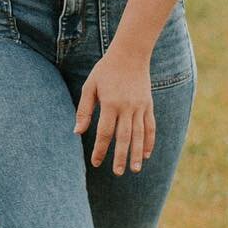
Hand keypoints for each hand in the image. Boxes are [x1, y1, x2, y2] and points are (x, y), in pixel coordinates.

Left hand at [74, 48, 155, 173]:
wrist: (130, 54)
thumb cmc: (106, 70)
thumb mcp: (90, 86)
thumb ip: (84, 110)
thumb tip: (77, 132)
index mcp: (110, 103)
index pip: (105, 132)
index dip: (100, 148)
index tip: (96, 162)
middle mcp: (127, 107)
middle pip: (124, 136)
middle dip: (120, 156)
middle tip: (117, 173)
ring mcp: (140, 106)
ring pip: (139, 134)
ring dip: (137, 153)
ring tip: (135, 169)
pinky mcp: (148, 104)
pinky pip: (150, 125)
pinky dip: (149, 140)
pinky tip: (146, 153)